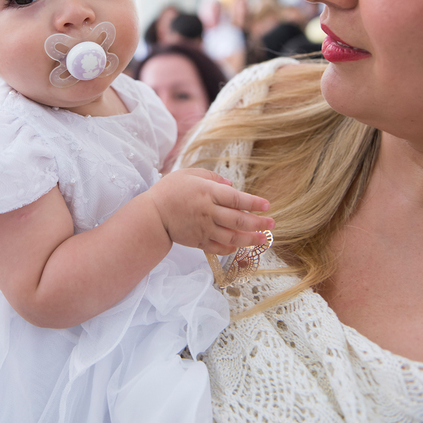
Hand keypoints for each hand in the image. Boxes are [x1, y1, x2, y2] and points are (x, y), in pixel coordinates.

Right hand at [147, 169, 273, 255]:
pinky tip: (239, 246)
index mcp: (207, 193)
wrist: (151, 214)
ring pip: (233, 236)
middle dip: (259, 223)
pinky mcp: (199, 241)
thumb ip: (211, 178)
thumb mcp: (188, 174)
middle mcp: (209, 212)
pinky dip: (232, 248)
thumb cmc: (169, 190)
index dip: (254, 203)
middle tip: (271, 224)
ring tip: (263, 239)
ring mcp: (204, 228)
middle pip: (239, 220)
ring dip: (251, 239)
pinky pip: (220, 247)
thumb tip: (230, 185)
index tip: (266, 205)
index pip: (237, 198)